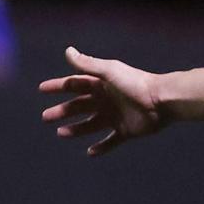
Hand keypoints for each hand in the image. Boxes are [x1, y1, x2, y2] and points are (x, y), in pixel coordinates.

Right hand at [39, 47, 163, 155]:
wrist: (162, 101)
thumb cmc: (135, 83)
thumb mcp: (109, 72)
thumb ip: (88, 64)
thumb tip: (68, 51)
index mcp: (102, 85)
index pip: (75, 84)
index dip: (59, 86)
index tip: (42, 89)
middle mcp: (107, 100)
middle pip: (79, 106)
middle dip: (62, 111)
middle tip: (45, 117)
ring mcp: (116, 116)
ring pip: (91, 124)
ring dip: (76, 129)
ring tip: (61, 134)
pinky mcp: (126, 130)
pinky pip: (111, 141)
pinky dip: (101, 147)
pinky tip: (89, 152)